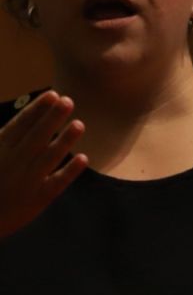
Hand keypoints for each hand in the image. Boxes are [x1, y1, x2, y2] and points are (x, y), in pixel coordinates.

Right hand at [0, 91, 87, 238]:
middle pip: (35, 137)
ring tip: (79, 124)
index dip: (36, 110)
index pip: (19, 126)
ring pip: (48, 157)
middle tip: (69, 100)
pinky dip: (69, 171)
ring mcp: (25, 181)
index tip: (52, 94)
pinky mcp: (37, 200)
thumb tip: (24, 120)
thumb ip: (5, 141)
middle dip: (52, 118)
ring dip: (64, 140)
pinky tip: (83, 158)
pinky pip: (56, 183)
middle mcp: (12, 164)